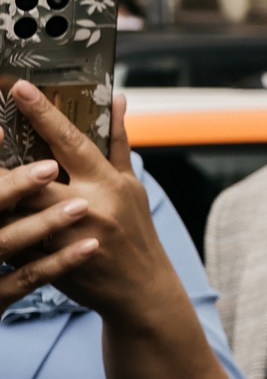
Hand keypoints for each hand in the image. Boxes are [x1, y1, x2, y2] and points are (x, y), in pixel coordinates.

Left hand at [0, 85, 175, 322]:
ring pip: (14, 208)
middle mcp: (86, 207)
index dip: (44, 113)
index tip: (20, 88)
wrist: (140, 290)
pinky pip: (11, 241)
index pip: (71, 141)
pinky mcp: (47, 261)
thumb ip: (118, 143)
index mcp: (106, 184)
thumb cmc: (135, 232)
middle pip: (30, 174)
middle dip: (1, 154)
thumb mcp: (131, 185)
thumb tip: (118, 101)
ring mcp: (64, 237)